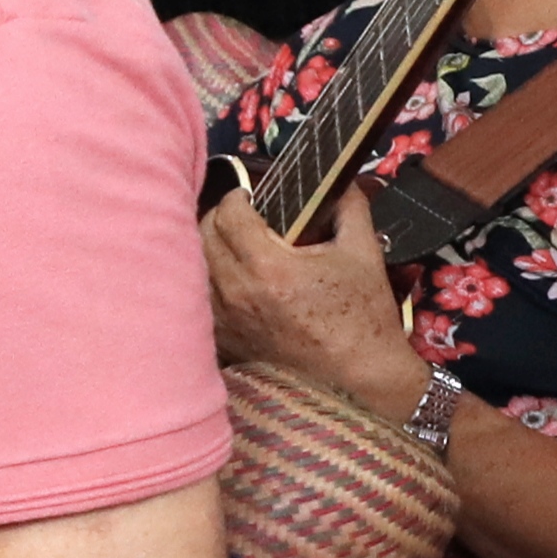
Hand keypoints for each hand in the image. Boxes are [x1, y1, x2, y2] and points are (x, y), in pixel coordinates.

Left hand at [203, 186, 431, 415]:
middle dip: (219, 217)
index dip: (237, 197)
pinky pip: (198, 298)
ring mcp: (224, 320)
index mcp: (269, 268)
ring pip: (193, 267)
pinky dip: (208, 279)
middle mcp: (237, 293)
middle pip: (202, 236)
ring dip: (208, 247)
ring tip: (232, 243)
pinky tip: (229, 277)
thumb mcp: (363, 253)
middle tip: (240, 215)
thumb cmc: (362, 315)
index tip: (250, 196)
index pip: (228, 215)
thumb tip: (340, 180)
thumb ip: (349, 208)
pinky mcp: (222, 340)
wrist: (358, 377)